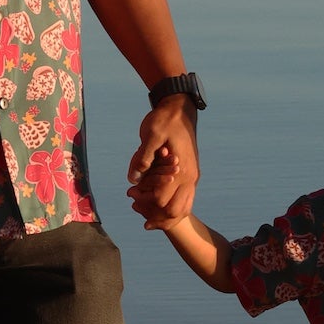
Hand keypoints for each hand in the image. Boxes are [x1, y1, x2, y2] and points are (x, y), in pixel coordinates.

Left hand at [127, 95, 199, 224]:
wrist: (181, 109)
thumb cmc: (165, 120)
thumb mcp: (151, 134)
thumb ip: (142, 157)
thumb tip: (133, 179)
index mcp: (180, 170)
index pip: (162, 200)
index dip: (144, 200)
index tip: (131, 194)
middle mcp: (189, 177)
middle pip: (174, 212)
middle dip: (155, 214)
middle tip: (136, 204)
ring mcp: (191, 177)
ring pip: (182, 209)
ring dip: (163, 213)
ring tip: (143, 207)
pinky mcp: (189, 174)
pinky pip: (184, 199)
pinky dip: (169, 204)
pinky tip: (153, 198)